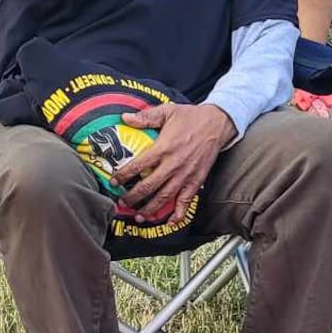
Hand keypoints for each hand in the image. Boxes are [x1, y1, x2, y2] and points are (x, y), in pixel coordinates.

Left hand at [112, 102, 231, 222]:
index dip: (124, 175)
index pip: (138, 165)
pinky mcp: (196, 181)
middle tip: (122, 203)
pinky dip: (177, 214)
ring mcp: (185, 175)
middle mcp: (173, 164)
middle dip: (133, 197)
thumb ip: (146, 116)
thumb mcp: (168, 111)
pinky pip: (185, 201)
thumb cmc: (192, 117)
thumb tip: (125, 117)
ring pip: (164, 197)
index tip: (114, 182)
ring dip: (150, 209)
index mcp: (164, 147)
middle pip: (149, 186)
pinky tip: (169, 222)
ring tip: (139, 216)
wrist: (217, 124)